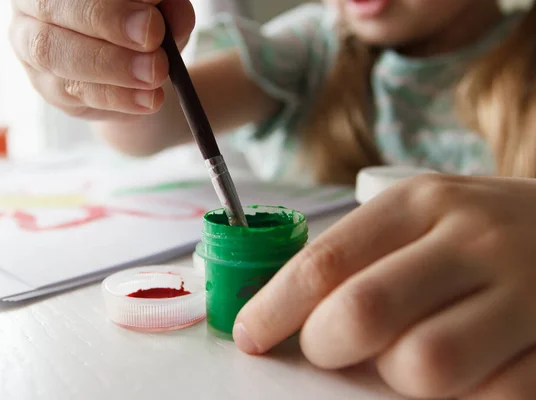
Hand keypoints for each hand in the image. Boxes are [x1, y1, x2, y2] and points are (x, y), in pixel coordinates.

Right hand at [9, 0, 194, 119]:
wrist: (133, 67)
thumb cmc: (141, 21)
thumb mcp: (161, 9)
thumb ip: (167, 7)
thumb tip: (172, 11)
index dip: (110, 0)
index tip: (152, 5)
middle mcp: (31, 6)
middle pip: (52, 8)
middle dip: (107, 22)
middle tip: (153, 37)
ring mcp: (30, 49)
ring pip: (56, 55)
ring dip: (112, 66)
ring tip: (155, 74)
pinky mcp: (48, 88)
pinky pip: (75, 93)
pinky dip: (117, 97)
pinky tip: (148, 99)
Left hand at [234, 174, 535, 398]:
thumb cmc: (479, 230)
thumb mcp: (422, 215)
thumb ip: (361, 256)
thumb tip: (284, 314)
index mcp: (420, 202)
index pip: (325, 263)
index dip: (274, 308)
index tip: (251, 335)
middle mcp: (470, 239)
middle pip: (361, 313)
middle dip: (324, 346)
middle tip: (326, 349)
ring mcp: (522, 291)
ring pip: (421, 365)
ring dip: (395, 374)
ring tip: (405, 355)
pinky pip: (491, 396)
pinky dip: (460, 397)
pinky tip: (463, 374)